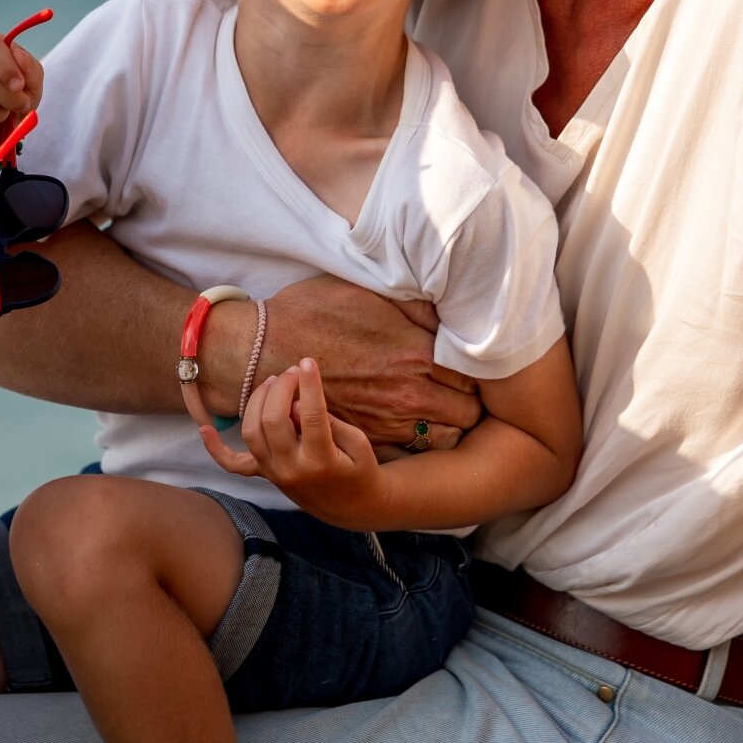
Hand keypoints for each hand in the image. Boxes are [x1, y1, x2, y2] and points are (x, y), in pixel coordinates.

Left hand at [200, 358, 388, 528]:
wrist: (351, 506)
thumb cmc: (360, 470)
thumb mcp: (359, 445)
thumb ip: (331, 424)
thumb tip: (299, 403)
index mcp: (321, 461)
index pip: (312, 416)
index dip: (309, 385)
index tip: (308, 361)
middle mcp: (291, 469)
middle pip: (273, 420)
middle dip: (282, 388)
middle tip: (294, 371)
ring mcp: (274, 474)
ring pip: (251, 432)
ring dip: (258, 401)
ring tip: (274, 382)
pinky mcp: (265, 475)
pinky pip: (233, 465)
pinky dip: (215, 449)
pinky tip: (204, 429)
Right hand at [245, 274, 482, 452]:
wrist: (265, 350)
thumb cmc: (315, 312)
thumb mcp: (369, 293)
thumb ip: (415, 306)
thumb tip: (447, 310)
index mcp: (416, 353)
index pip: (474, 374)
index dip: (478, 371)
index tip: (474, 366)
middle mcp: (409, 392)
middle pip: (469, 411)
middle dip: (471, 401)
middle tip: (466, 390)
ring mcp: (389, 420)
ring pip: (446, 437)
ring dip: (449, 424)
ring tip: (445, 411)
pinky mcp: (368, 437)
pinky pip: (412, 449)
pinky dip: (419, 440)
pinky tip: (415, 425)